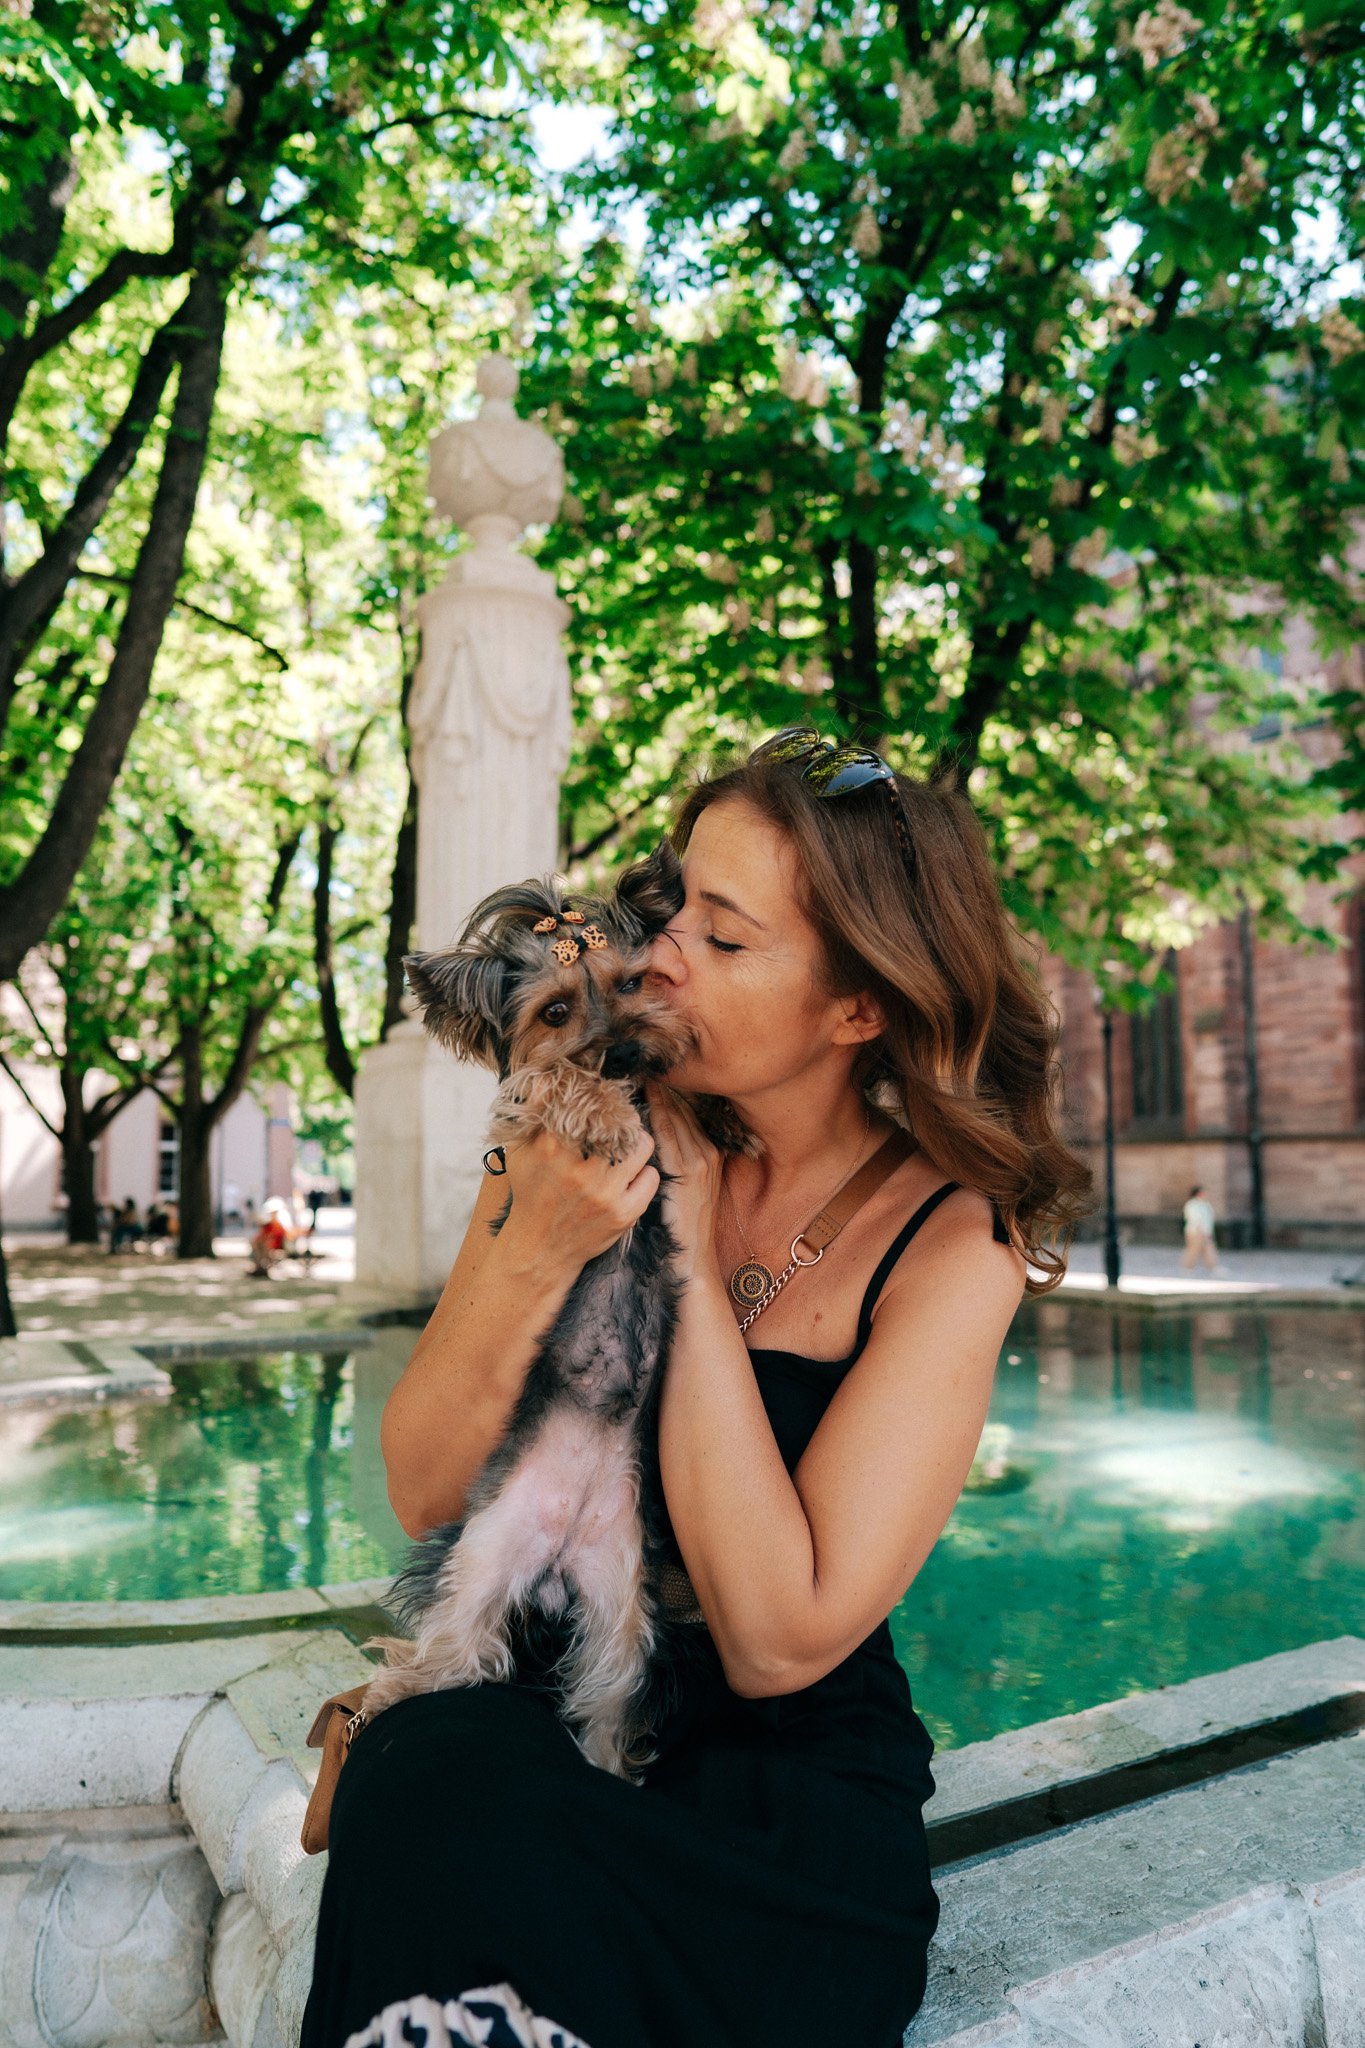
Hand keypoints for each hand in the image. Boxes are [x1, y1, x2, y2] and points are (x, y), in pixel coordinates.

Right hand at [497, 1081, 659, 1273]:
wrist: (540, 1248)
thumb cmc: (531, 1191)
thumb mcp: (521, 1150)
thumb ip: (534, 1112)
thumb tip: (548, 1075)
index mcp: (552, 1148)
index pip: (589, 1105)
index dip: (604, 1096)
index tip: (607, 1096)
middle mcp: (580, 1170)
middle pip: (623, 1122)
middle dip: (625, 1118)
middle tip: (621, 1121)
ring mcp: (604, 1194)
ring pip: (643, 1147)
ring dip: (639, 1142)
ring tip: (628, 1145)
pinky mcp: (623, 1215)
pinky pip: (651, 1178)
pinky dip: (645, 1172)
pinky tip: (632, 1174)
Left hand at [644, 1080, 724, 1282]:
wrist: (692, 1260)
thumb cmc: (677, 1227)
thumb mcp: (678, 1187)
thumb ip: (667, 1159)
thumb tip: (639, 1135)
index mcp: (707, 1152)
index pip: (683, 1112)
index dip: (664, 1091)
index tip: (641, 1071)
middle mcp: (707, 1151)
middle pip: (680, 1108)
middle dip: (659, 1086)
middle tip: (635, 1062)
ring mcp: (700, 1161)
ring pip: (674, 1116)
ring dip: (656, 1094)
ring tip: (633, 1071)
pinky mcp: (688, 1173)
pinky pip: (667, 1136)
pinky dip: (654, 1116)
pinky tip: (639, 1101)